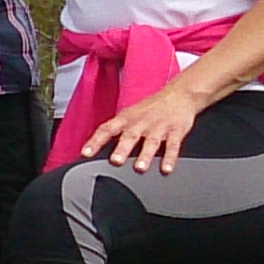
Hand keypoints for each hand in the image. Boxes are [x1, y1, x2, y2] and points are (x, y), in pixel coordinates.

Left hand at [80, 89, 202, 175]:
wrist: (179, 95)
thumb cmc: (150, 108)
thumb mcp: (129, 115)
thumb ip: (114, 130)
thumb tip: (95, 148)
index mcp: (126, 118)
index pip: (107, 129)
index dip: (95, 141)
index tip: (85, 154)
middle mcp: (141, 122)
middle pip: (130, 136)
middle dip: (122, 149)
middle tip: (115, 161)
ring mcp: (159, 126)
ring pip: (151, 141)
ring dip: (145, 155)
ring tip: (140, 168)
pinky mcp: (176, 130)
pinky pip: (173, 145)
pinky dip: (170, 158)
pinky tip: (166, 169)